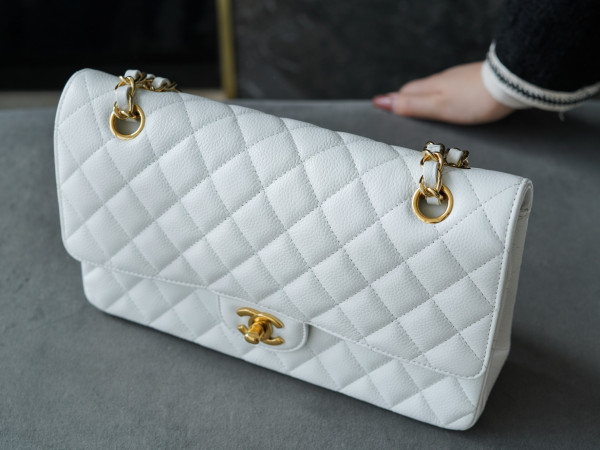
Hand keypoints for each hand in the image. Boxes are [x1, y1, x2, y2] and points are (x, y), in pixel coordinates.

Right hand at [373, 62, 513, 124]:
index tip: (382, 110)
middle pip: (418, 90)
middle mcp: (442, 80)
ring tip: (421, 112)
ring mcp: (458, 80)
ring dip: (425, 99)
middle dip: (406, 100)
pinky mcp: (474, 82)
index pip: (405, 93)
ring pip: (435, 89)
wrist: (509, 84)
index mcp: (430, 87)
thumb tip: (381, 101)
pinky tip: (449, 105)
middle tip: (398, 113)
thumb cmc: (473, 99)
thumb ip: (410, 106)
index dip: (394, 102)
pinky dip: (443, 98)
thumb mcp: (436, 107)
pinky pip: (451, 90)